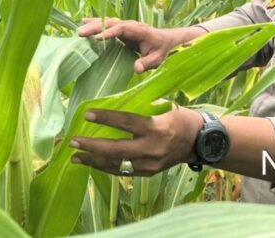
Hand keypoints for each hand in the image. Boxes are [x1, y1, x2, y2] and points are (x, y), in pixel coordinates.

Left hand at [69, 107, 203, 175]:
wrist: (201, 143)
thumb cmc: (183, 120)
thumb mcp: (167, 108)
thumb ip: (146, 107)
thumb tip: (122, 101)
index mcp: (156, 128)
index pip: (126, 123)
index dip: (106, 118)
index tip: (87, 114)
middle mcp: (152, 148)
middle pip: (116, 149)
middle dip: (92, 146)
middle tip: (73, 142)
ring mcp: (150, 164)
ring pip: (116, 164)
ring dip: (94, 161)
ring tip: (76, 157)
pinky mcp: (149, 173)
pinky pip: (124, 171)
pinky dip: (107, 167)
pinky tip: (94, 163)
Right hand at [76, 18, 199, 72]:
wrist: (166, 40)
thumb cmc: (161, 50)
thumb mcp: (157, 59)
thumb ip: (147, 63)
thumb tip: (136, 68)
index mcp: (140, 30)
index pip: (123, 29)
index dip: (110, 32)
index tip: (97, 38)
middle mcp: (131, 25)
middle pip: (111, 23)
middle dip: (96, 27)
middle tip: (80, 33)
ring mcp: (126, 25)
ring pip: (107, 22)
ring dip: (93, 25)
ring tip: (78, 30)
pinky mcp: (122, 29)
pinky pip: (107, 24)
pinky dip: (96, 23)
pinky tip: (83, 22)